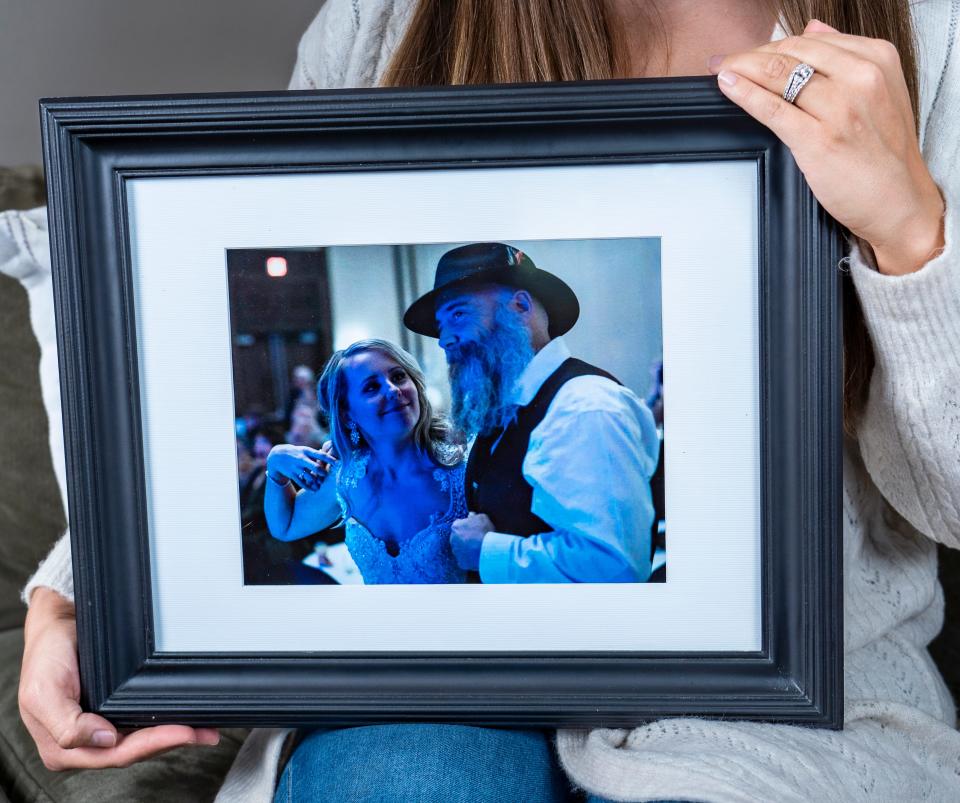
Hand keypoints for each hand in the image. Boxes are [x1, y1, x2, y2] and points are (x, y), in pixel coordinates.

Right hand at [19, 588, 218, 769]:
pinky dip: (163, 722)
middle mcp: (84, 743)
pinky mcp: (112, 712)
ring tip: (204, 730)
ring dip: (173, 736)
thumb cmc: (46, 656)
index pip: (115, 754)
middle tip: (202, 732)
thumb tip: (104, 740)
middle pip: (134, 750)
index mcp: (63, 747)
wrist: (55, 626)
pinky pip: (141, 723)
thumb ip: (67, 724)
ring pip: (141, 740)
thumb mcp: (43, 691)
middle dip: (171, 741)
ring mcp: (100, 728)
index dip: (152, 744)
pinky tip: (184, 720)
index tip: (183, 732)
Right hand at [266, 444, 336, 490]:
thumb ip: (317, 454)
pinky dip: (309, 487)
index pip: (321, 455)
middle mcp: (302, 459)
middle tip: (327, 475)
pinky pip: (302, 483)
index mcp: (307, 451)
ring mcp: (296, 467)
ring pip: (309, 477)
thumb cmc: (297, 453)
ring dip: (316, 481)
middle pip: (316, 467)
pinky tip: (315, 490)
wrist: (277, 456)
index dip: (330, 459)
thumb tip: (332, 456)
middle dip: (323, 472)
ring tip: (321, 484)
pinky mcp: (292, 475)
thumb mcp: (305, 450)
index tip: (338, 463)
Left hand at [449, 512, 493, 571]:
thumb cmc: (484, 531)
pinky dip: (469, 559)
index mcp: (455, 526)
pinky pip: (464, 560)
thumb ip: (474, 516)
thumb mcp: (482, 518)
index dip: (466, 526)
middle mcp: (452, 539)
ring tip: (477, 548)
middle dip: (464, 538)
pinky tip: (476, 556)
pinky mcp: (460, 562)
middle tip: (475, 539)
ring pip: (459, 549)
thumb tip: (471, 515)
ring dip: (465, 548)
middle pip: (457, 537)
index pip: (458, 525)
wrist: (487, 549)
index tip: (473, 528)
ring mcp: (456, 552)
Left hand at [710, 18, 944, 275]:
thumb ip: (845, 57)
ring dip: (742, 68)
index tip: (749, 52)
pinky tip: (728, 86)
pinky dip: (745, 94)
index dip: (772, 45)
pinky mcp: (819, 139)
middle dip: (751, 54)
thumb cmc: (886, 154)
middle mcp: (860, 78)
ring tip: (720, 68)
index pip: (810, 40)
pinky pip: (773, 108)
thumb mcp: (880, 91)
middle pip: (791, 53)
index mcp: (876, 59)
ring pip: (778, 74)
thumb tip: (813, 29)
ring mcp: (840, 108)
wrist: (901, 201)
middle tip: (725, 60)